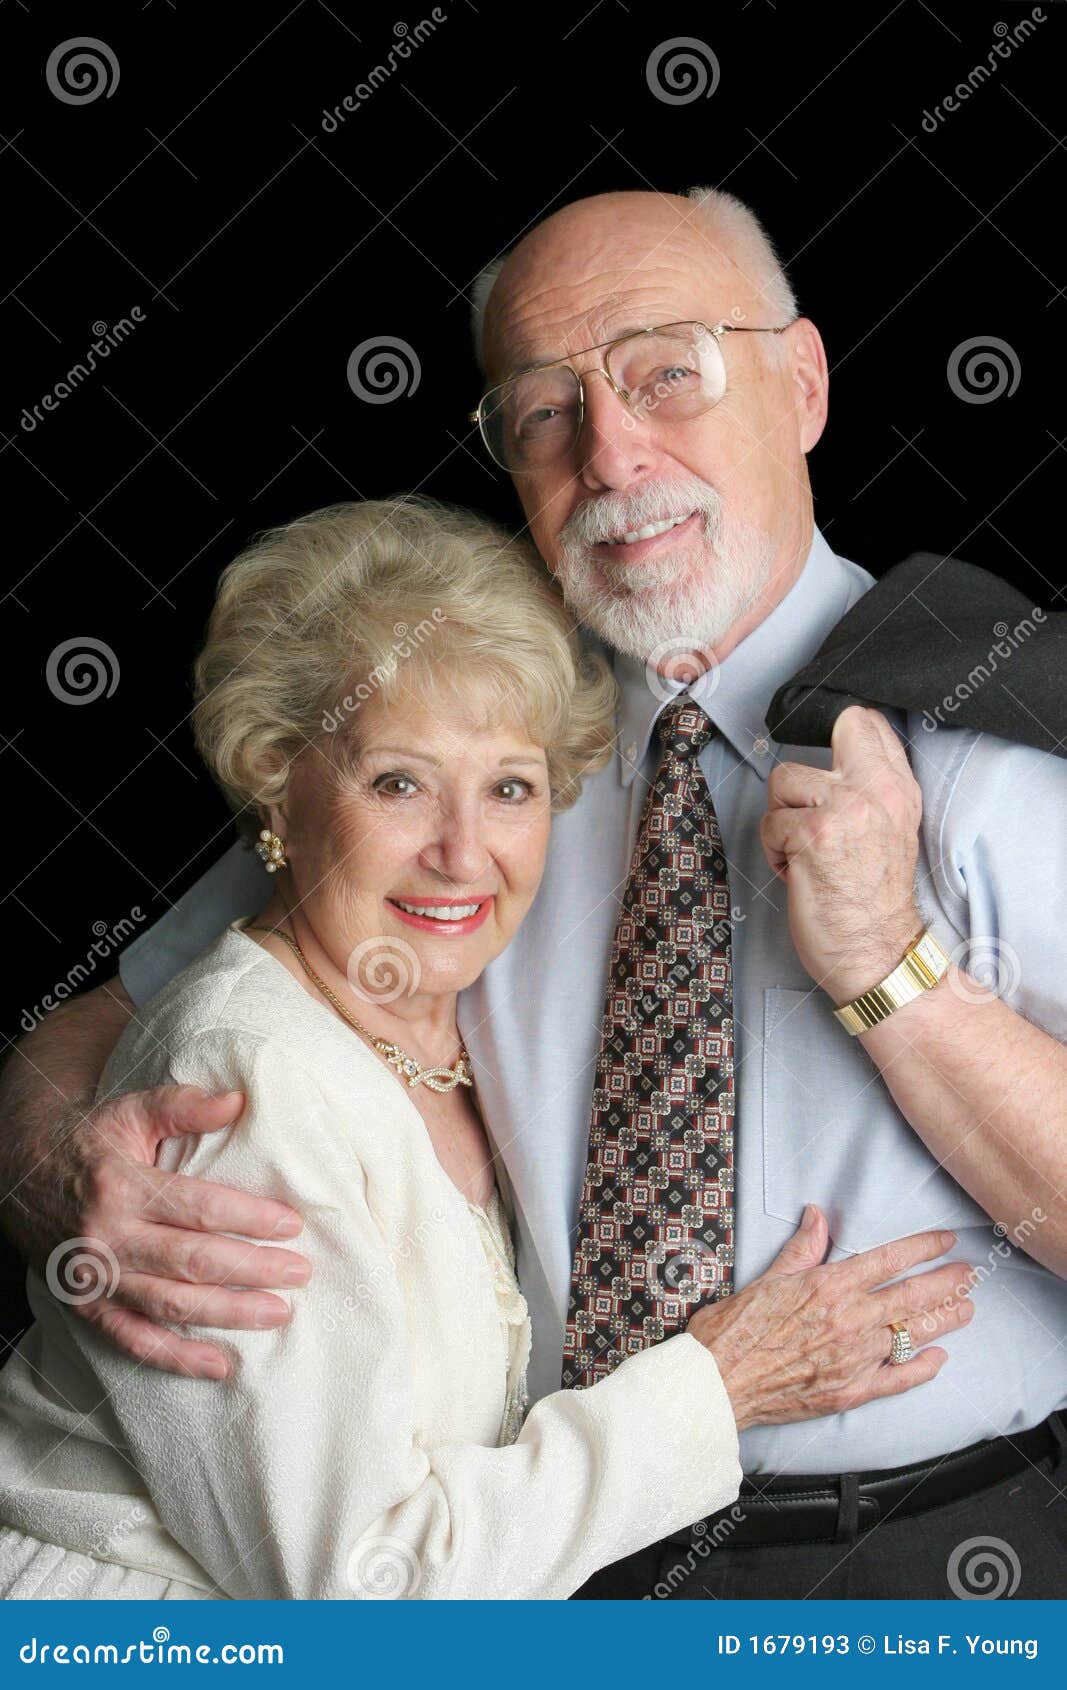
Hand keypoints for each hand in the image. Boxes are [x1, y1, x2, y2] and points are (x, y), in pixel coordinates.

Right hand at [48, 1085, 309, 1378]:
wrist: (20, 1177)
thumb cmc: (89, 1141)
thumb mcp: (129, 1112)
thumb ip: (182, 1105)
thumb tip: (238, 1099)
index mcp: (121, 1186)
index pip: (197, 1208)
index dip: (248, 1219)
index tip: (292, 1225)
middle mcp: (107, 1238)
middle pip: (191, 1261)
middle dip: (253, 1269)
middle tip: (300, 1272)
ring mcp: (95, 1279)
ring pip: (170, 1304)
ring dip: (228, 1313)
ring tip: (279, 1312)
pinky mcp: (86, 1307)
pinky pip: (134, 1340)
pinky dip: (177, 1357)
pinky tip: (220, 1364)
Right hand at [686, 1205, 973, 1430]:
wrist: (719, 1382)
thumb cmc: (736, 1330)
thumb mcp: (768, 1277)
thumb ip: (802, 1248)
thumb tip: (819, 1215)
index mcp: (828, 1286)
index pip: (888, 1260)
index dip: (922, 1248)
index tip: (946, 1242)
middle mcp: (849, 1320)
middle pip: (911, 1297)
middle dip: (946, 1282)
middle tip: (970, 1274)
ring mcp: (853, 1358)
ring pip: (911, 1335)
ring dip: (944, 1320)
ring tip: (966, 1309)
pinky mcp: (850, 1391)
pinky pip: (898, 1380)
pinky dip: (922, 1369)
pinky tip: (938, 1359)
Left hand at [759, 706, 924, 1003]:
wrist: (878, 954)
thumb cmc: (875, 902)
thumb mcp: (893, 831)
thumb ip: (873, 788)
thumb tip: (838, 756)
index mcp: (899, 789)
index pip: (869, 723)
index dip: (839, 733)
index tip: (828, 766)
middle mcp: (877, 791)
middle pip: (838, 726)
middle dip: (814, 764)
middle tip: (808, 808)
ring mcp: (846, 809)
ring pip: (784, 779)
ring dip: (783, 818)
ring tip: (804, 852)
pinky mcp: (814, 835)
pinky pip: (770, 823)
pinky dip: (775, 852)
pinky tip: (798, 873)